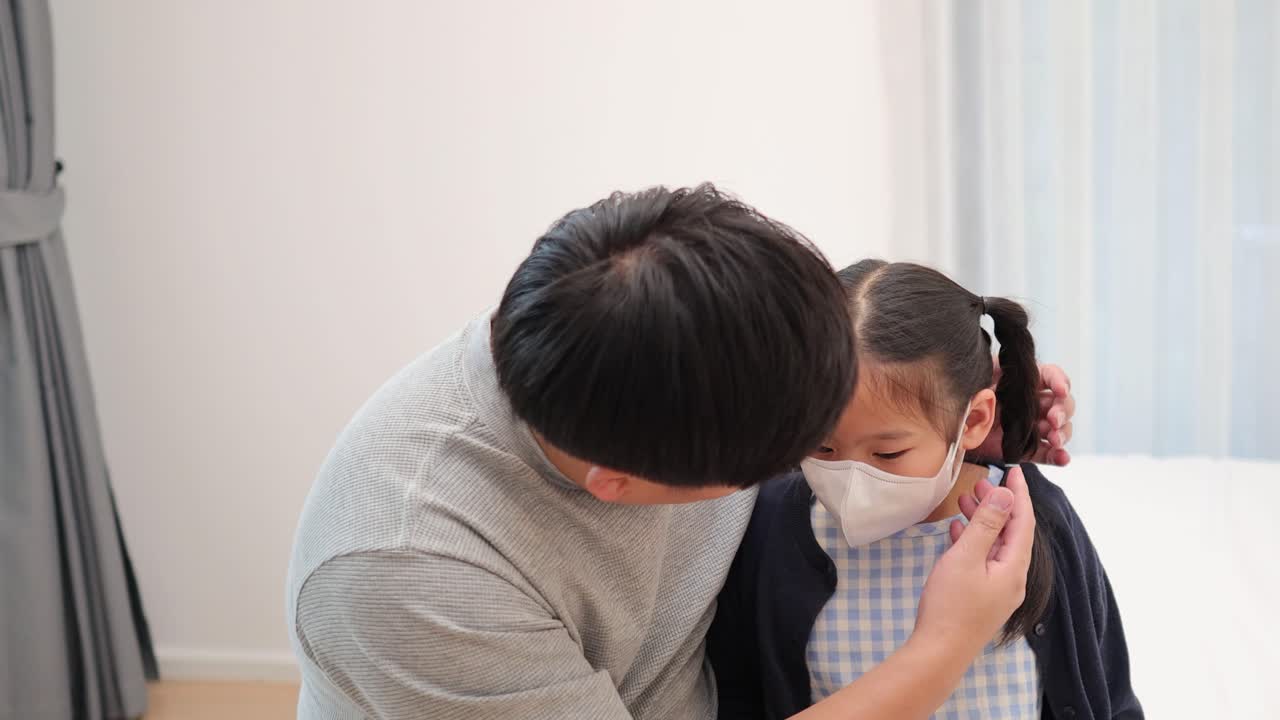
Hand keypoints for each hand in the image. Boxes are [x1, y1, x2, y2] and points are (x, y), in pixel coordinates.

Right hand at [913, 467, 1034, 653]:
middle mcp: (1013, 579)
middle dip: (998, 506)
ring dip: (983, 522)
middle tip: (982, 482)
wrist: (939, 652)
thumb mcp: (966, 557)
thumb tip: (1005, 496)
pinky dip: (974, 542)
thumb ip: (986, 524)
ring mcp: (998, 590)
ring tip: (966, 501)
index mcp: (1014, 568)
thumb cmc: (950, 606)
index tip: (1014, 471)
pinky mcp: (983, 598)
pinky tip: (958, 532)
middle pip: (1011, 534)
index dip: (1019, 494)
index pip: (1023, 522)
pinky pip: (984, 561)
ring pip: (995, 547)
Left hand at [971, 362, 1074, 465]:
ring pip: (1060, 429)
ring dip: (1062, 434)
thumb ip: (992, 370)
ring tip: (1054, 439)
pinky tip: (1062, 457)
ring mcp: (1033, 427)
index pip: (1051, 376)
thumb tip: (1002, 369)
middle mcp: (1035, 404)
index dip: (1060, 381)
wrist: (953, 426)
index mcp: (1025, 382)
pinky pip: (1047, 453)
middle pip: (1062, 404)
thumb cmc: (967, 396)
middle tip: (1053, 420)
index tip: (1060, 390)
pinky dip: (1058, 456)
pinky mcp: (1027, 449)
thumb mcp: (979, 377)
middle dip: (1062, 411)